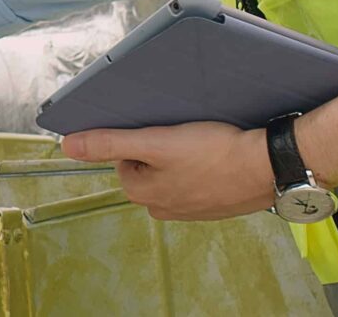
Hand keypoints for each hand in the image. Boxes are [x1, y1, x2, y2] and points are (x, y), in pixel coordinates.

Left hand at [61, 122, 276, 221]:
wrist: (269, 166)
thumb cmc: (214, 152)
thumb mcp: (156, 142)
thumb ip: (111, 143)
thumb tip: (68, 145)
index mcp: (143, 194)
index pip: (123, 158)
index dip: (139, 138)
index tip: (159, 128)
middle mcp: (163, 208)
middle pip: (147, 166)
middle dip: (159, 148)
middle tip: (181, 132)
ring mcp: (191, 209)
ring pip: (173, 173)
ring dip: (181, 157)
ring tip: (201, 142)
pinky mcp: (215, 205)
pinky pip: (197, 180)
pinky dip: (202, 167)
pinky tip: (216, 154)